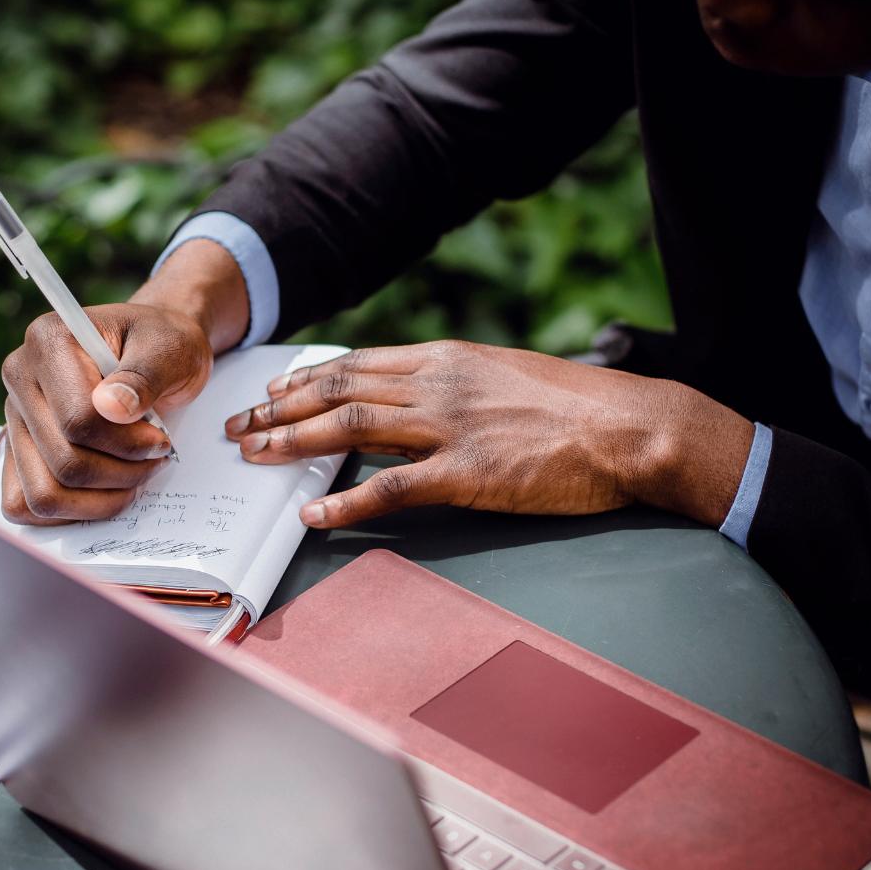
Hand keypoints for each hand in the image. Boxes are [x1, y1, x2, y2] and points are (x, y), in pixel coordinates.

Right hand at [0, 303, 208, 523]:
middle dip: (122, 472)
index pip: (78, 420)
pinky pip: (24, 505)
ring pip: (44, 494)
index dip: (127, 443)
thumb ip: (144, 376)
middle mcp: (20, 378)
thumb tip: (112, 408)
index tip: (160, 439)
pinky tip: (105, 491)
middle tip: (155, 457)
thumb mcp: (169, 349)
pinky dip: (71, 511)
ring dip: (100, 499)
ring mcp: (14, 418)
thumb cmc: (161, 345)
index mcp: (49, 340)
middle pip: (64, 463)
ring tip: (134, 474)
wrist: (151, 351)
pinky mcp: (16, 450)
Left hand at [221, 341, 755, 529]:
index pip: (358, 363)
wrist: (631, 428)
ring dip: (292, 442)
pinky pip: (390, 487)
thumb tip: (418, 401)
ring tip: (253, 457)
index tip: (272, 390)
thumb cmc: (580, 409)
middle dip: (279, 408)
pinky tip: (313, 512)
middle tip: (239, 425)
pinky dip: (344, 499)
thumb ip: (458, 387)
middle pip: (339, 390)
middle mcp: (440, 383)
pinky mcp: (468, 474)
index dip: (306, 378)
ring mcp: (451, 427)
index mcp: (450, 358)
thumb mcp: (509, 378)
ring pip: (349, 428)